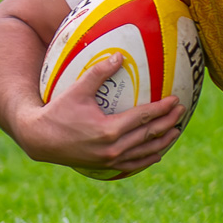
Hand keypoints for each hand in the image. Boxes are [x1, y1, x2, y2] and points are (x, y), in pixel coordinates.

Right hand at [11, 54, 184, 177]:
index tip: (175, 100)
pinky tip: (157, 154)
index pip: (144, 117)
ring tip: (176, 131)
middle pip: (149, 134)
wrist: (40, 139)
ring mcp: (110, 160)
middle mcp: (113, 148)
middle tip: (182, 112)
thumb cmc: (57, 111)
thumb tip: (119, 56)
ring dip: (162, 141)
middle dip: (168, 122)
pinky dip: (147, 159)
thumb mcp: (78, 90)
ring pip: (144, 152)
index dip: (162, 108)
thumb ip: (99, 72)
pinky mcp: (105, 166)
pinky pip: (132, 164)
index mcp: (109, 130)